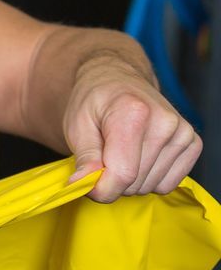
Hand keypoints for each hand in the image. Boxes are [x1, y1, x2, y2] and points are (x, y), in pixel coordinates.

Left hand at [64, 52, 201, 201]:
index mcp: (133, 113)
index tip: (87, 182)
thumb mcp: (77, 125)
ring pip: (151, 186)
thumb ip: (84, 158)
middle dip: (112, 181)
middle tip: (102, 157)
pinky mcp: (193, 143)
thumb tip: (83, 184)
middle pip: (135, 182)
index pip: (122, 173)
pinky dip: (149, 178)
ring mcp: (183, 133)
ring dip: (131, 180)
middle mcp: (165, 122)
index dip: (101, 188)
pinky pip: (168, 184)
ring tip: (120, 152)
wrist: (118, 81)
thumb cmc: (95, 102)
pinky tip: (139, 156)